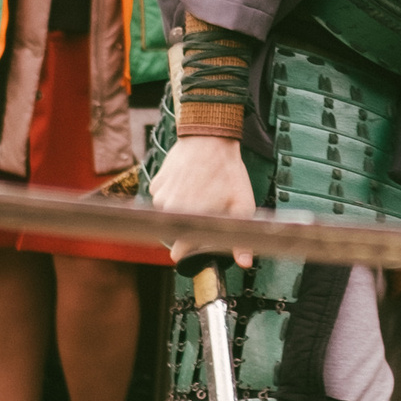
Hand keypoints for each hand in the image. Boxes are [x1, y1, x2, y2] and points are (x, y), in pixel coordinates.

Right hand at [149, 131, 258, 268]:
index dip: (191, 251)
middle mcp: (168, 211)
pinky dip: (174, 194)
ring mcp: (158, 197)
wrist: (209, 137)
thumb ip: (240, 239)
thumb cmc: (227, 171)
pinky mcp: (155, 183)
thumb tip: (245, 263)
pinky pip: (162, 198)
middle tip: (206, 210)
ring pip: (168, 214)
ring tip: (199, 193)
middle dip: (189, 226)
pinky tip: (189, 183)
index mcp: (187, 221)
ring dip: (181, 209)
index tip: (199, 245)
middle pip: (175, 231)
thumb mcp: (242, 206)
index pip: (180, 252)